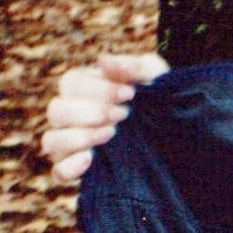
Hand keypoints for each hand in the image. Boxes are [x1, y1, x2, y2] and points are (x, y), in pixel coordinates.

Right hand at [41, 52, 167, 181]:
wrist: (180, 126)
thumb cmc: (160, 94)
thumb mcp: (155, 76)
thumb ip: (133, 67)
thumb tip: (103, 60)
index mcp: (84, 87)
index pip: (70, 83)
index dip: (98, 89)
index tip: (130, 94)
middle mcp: (71, 114)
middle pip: (56, 110)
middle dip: (90, 112)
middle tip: (123, 114)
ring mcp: (72, 142)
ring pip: (51, 140)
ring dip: (78, 137)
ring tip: (111, 133)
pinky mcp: (79, 167)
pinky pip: (59, 171)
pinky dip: (69, 166)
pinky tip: (91, 159)